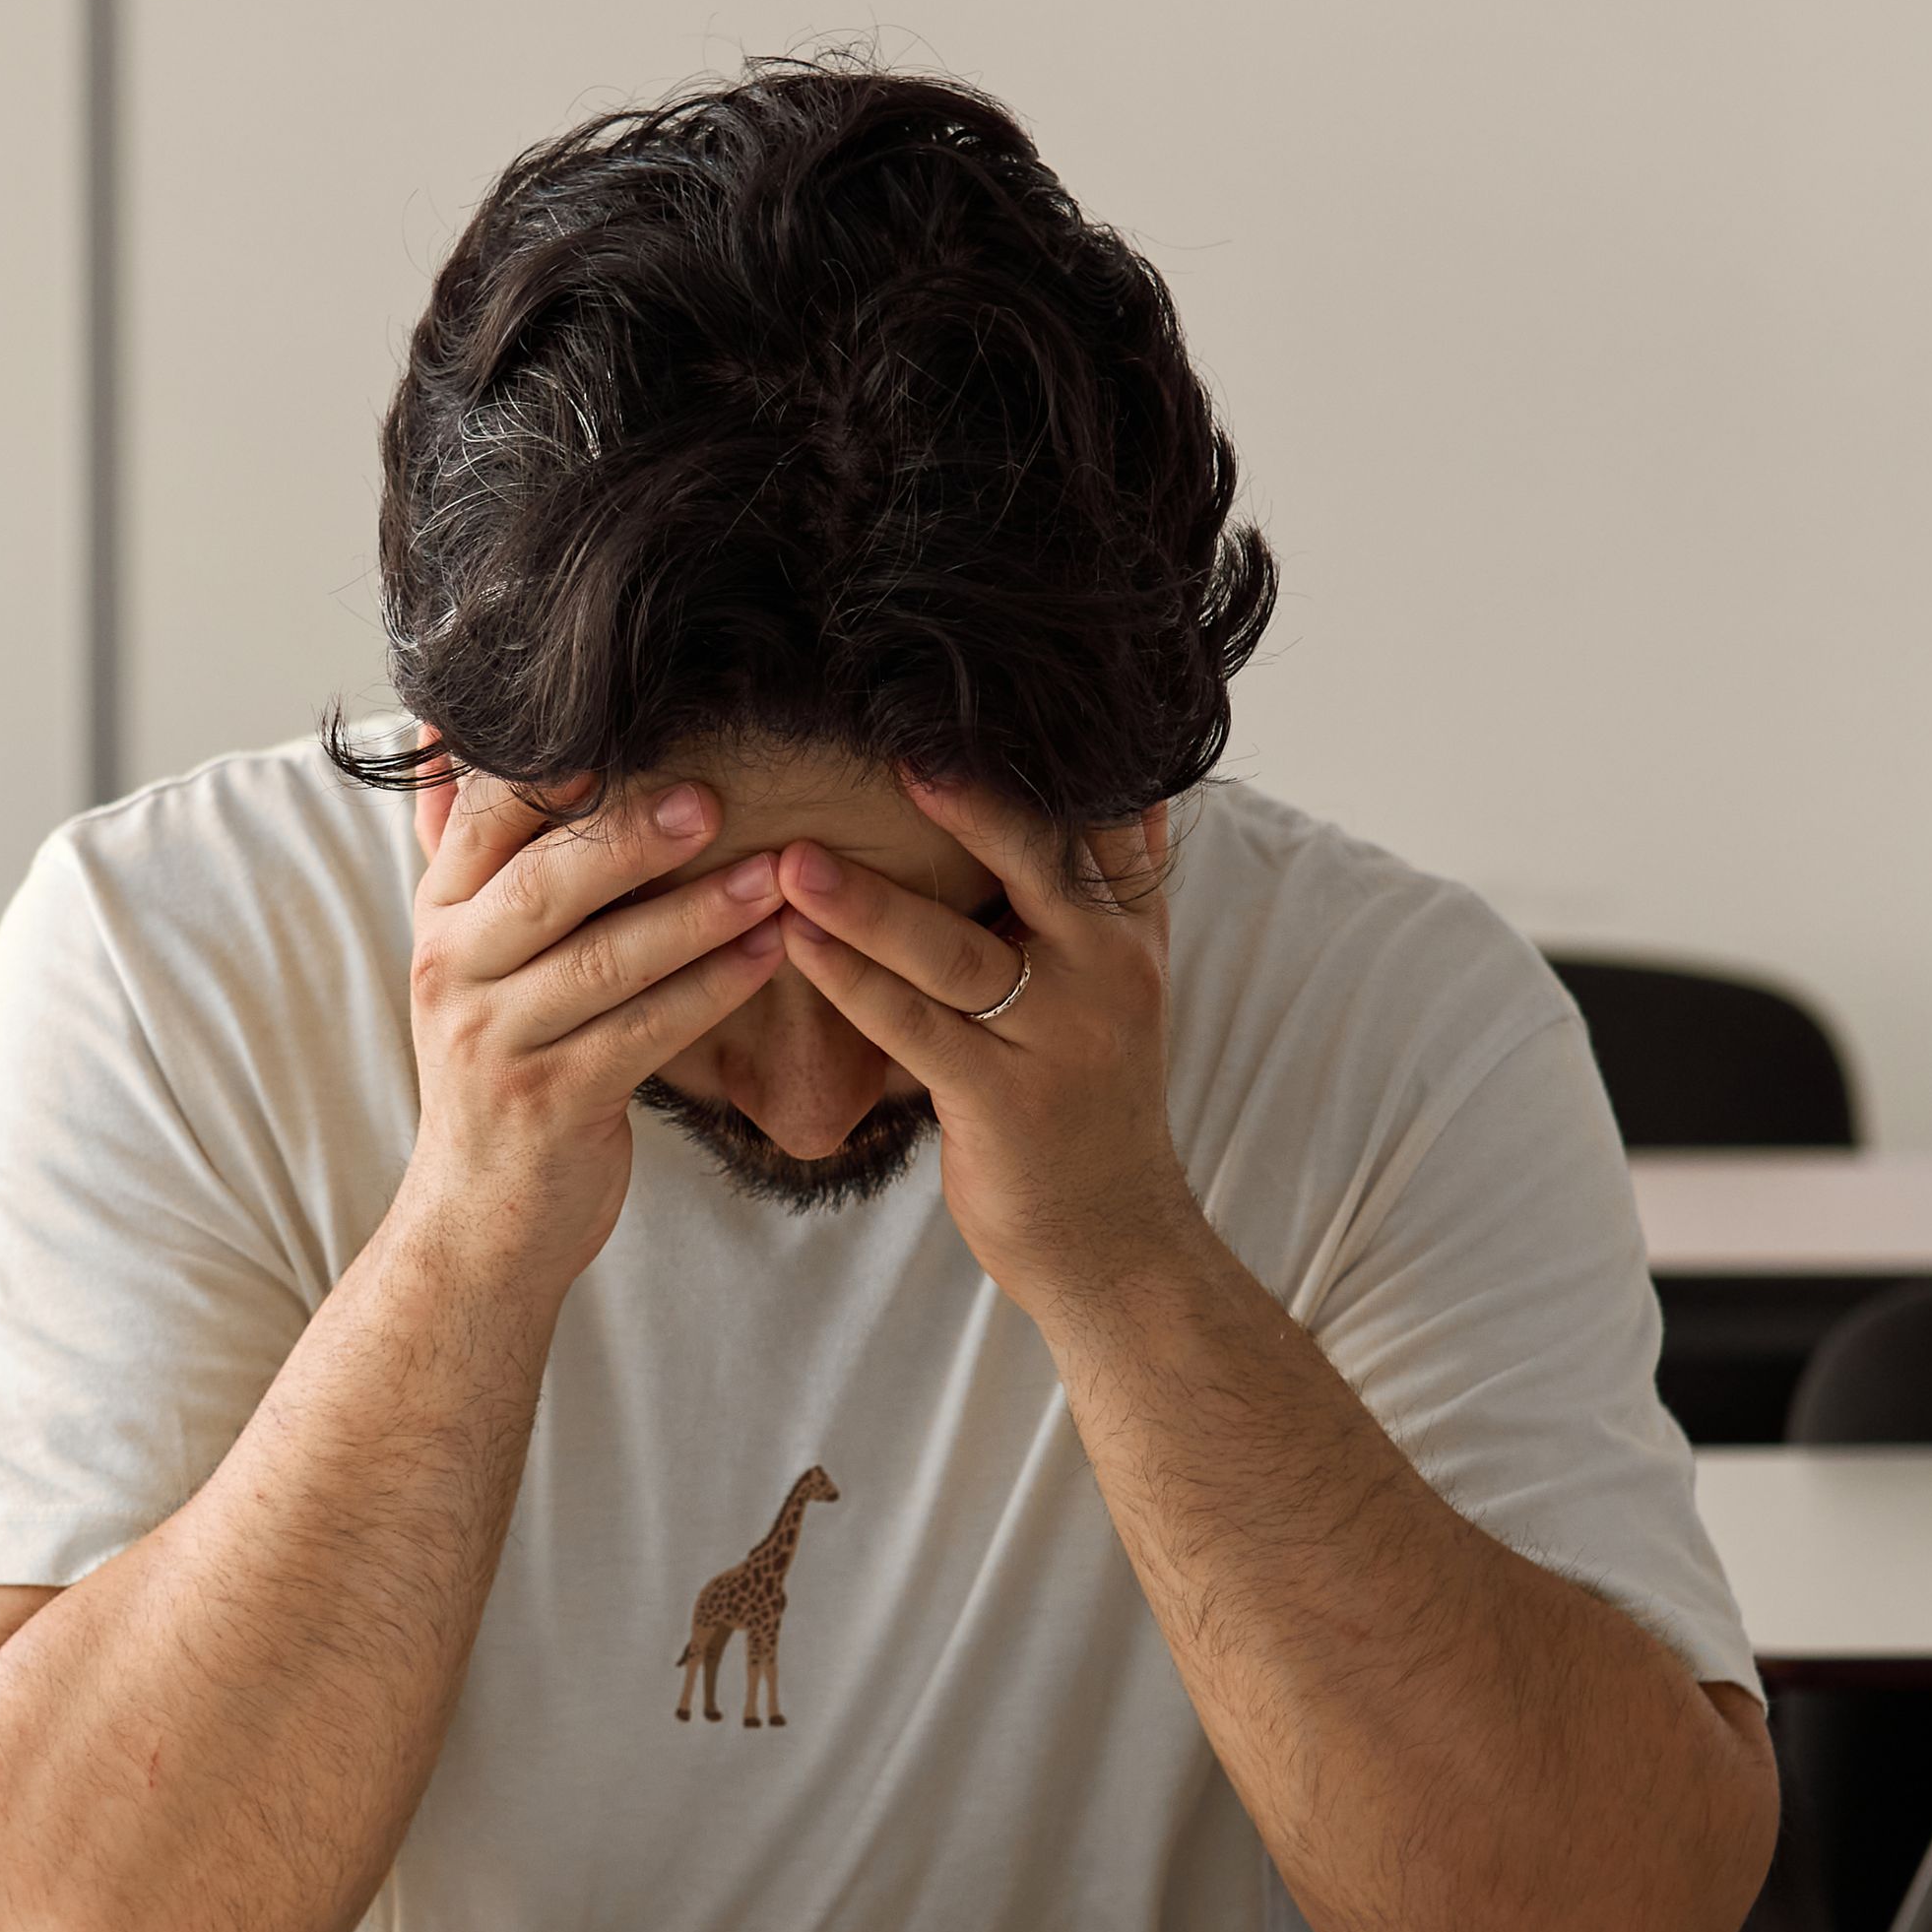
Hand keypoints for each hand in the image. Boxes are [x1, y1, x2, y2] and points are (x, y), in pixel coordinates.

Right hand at [395, 764, 794, 1292]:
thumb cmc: (498, 1063)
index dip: (552, 771)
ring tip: (775, 875)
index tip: (628, 725)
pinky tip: (771, 953)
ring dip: (698, 914)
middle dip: (633, 836)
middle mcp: (451, 971)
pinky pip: (645, 1032)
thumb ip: (463, 845)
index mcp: (438, 918)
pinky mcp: (552, 1102)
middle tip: (716, 797)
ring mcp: (496, 1041)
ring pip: (605, 961)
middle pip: (545, 885)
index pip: (484, 819)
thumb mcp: (465, 954)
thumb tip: (449, 720)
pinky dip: (712, 989)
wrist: (478, 1217)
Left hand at [762, 776, 1208, 1318]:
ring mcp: (1057, 1038)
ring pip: (955, 952)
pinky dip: (850, 981)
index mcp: (1128, 931)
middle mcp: (1105, 972)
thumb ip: (1120, 890)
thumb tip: (1138, 788)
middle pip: (1037, 864)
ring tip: (793, 859)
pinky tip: (794, 942)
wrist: (1112, 1239)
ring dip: (868, 903)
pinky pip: (914, 1027)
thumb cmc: (1091, 1097)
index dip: (1042, 757)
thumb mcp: (1123, 983)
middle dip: (967, 802)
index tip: (971, 692)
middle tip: (893, 745)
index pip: (1098, 819)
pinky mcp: (1002, 1100)